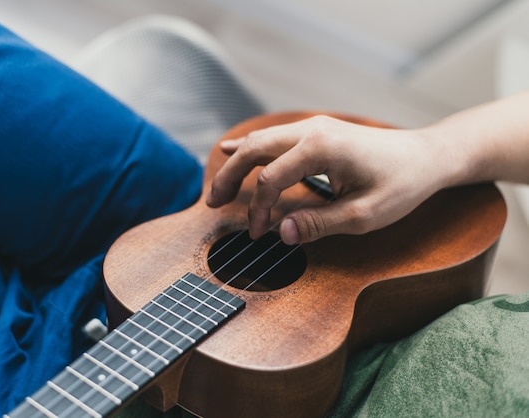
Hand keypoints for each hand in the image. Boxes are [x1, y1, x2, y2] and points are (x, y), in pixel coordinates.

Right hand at [206, 115, 446, 243]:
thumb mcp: (364, 215)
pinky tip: (232, 150)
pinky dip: (251, 147)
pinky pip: (274, 137)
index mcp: (321, 147)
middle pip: (255, 150)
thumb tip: (280, 234)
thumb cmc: (402, 184)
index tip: (259, 233)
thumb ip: (318, 224)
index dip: (259, 210)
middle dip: (229, 177)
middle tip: (212, 203)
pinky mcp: (318, 131)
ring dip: (236, 163)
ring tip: (218, 188)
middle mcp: (312, 129)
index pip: (271, 179)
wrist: (427, 156)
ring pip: (261, 140)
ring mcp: (314, 126)